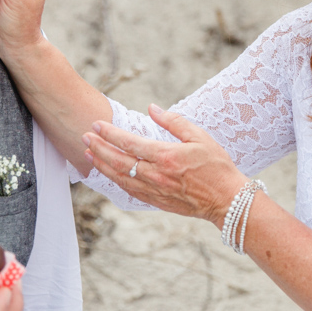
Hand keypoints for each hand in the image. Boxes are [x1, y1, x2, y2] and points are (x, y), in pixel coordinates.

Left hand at [83, 104, 247, 226]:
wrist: (227, 199)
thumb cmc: (216, 166)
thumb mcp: (200, 137)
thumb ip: (174, 121)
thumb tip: (152, 108)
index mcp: (167, 156)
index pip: (131, 143)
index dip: (110, 134)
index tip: (97, 125)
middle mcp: (157, 175)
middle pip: (119, 161)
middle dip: (99, 148)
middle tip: (84, 137)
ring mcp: (155, 190)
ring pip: (120, 178)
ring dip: (102, 165)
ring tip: (88, 154)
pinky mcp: (157, 202)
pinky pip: (129, 191)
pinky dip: (114, 181)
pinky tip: (106, 173)